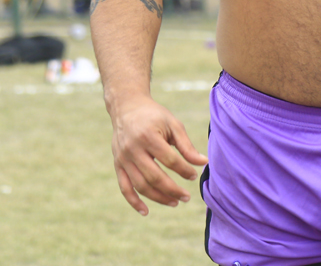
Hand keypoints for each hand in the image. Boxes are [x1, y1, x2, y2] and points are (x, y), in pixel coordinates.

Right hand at [109, 95, 207, 214]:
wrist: (127, 108)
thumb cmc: (154, 116)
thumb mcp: (173, 124)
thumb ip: (187, 145)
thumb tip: (203, 163)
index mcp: (148, 136)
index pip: (170, 160)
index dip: (184, 170)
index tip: (194, 176)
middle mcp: (133, 149)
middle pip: (154, 177)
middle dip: (173, 190)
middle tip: (187, 197)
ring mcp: (123, 158)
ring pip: (140, 185)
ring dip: (158, 198)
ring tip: (175, 202)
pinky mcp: (117, 164)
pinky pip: (124, 187)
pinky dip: (134, 201)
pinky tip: (146, 211)